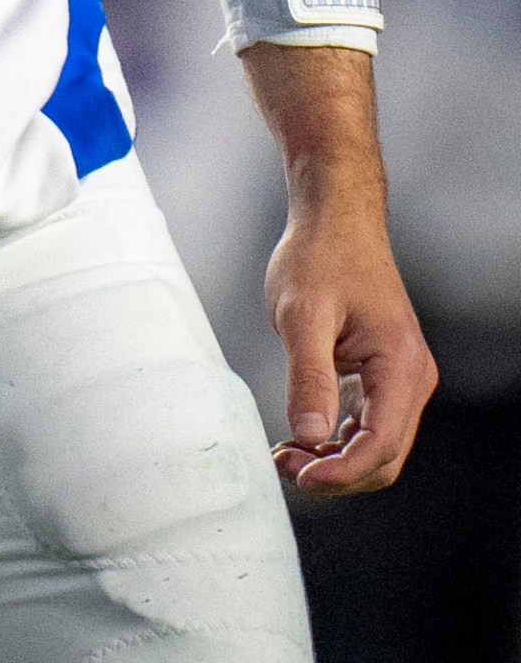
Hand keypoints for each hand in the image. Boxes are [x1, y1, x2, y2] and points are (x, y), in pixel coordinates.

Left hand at [265, 200, 435, 494]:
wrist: (334, 219)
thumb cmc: (320, 255)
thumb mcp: (302, 314)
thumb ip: (308, 377)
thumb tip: (309, 437)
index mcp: (401, 364)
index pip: (381, 445)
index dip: (341, 472)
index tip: (300, 477)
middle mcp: (411, 377)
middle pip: (383, 457)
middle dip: (336, 473)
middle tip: (285, 465)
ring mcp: (400, 378)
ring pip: (376, 447)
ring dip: (335, 462)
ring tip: (287, 454)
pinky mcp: (382, 375)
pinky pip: (368, 426)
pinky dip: (337, 442)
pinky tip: (302, 438)